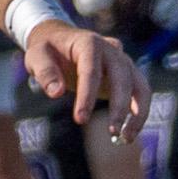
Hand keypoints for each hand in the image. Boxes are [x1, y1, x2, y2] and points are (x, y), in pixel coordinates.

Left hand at [21, 23, 143, 139]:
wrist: (60, 40)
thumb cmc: (47, 50)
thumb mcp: (36, 56)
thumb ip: (45, 72)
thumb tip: (56, 93)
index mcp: (89, 43)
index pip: (91, 70)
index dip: (87, 95)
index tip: (80, 119)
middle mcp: (112, 51)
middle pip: (123, 78)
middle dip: (119, 106)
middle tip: (112, 132)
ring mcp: (123, 62)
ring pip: (140, 86)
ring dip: (138, 113)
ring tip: (126, 138)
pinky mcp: (128, 76)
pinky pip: (140, 94)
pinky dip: (139, 113)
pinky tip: (129, 133)